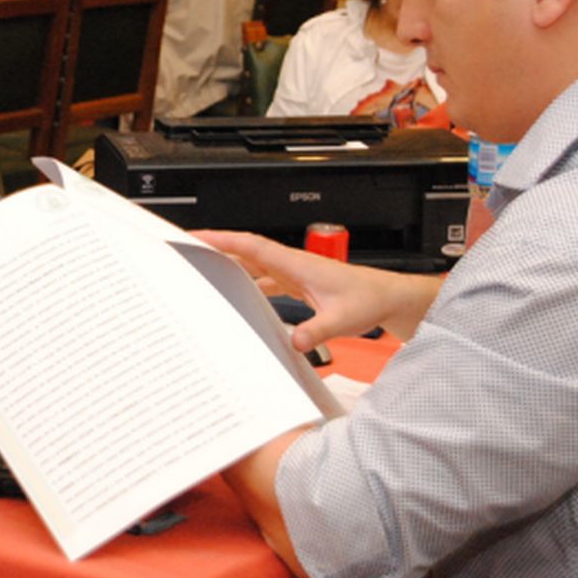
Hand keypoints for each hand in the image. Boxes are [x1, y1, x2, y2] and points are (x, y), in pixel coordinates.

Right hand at [192, 230, 440, 350]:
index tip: (198, 235)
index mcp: (296, 264)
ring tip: (206, 267)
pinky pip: (265, 278)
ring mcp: (294, 274)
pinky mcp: (299, 285)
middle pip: (246, 251)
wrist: (388, 298)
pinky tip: (240, 293)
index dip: (223, 239)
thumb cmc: (369, 300)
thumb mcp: (342, 319)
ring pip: (254, 264)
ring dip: (231, 263)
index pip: (252, 246)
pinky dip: (249, 281)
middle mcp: (292, 265)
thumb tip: (294, 341)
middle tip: (189, 247)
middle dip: (217, 246)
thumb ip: (317, 330)